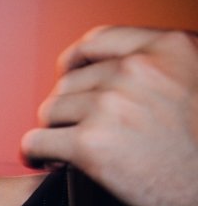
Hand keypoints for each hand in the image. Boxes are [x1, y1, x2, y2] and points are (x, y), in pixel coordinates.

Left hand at [21, 26, 197, 205]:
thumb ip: (162, 68)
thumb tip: (115, 70)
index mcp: (169, 47)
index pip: (99, 41)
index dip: (76, 62)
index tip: (69, 77)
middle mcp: (137, 69)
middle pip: (70, 81)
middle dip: (68, 108)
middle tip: (75, 131)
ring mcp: (111, 104)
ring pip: (51, 111)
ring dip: (54, 132)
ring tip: (66, 151)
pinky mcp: (90, 144)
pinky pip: (37, 142)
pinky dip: (36, 154)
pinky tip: (48, 164)